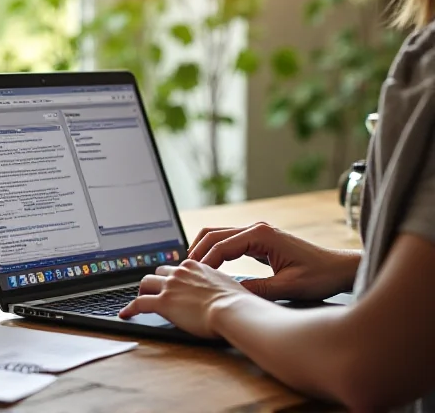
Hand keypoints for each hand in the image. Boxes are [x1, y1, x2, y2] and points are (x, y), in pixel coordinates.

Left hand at [118, 261, 247, 338]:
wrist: (232, 310)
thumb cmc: (236, 302)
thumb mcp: (227, 285)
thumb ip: (217, 283)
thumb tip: (220, 290)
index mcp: (194, 267)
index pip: (176, 268)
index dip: (171, 277)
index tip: (170, 284)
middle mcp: (179, 273)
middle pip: (158, 272)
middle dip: (154, 281)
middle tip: (153, 292)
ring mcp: (169, 287)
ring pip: (145, 283)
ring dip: (142, 291)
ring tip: (139, 301)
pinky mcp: (162, 302)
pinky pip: (139, 303)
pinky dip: (130, 308)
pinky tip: (125, 314)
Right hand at [187, 222, 359, 301]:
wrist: (339, 268)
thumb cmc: (319, 276)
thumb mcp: (288, 287)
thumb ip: (258, 289)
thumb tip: (230, 293)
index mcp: (262, 235)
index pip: (222, 245)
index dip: (205, 262)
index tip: (194, 278)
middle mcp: (257, 229)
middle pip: (214, 233)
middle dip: (197, 251)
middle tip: (184, 271)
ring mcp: (258, 232)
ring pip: (219, 234)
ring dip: (204, 249)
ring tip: (192, 269)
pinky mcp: (260, 240)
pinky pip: (229, 241)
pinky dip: (215, 251)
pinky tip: (210, 267)